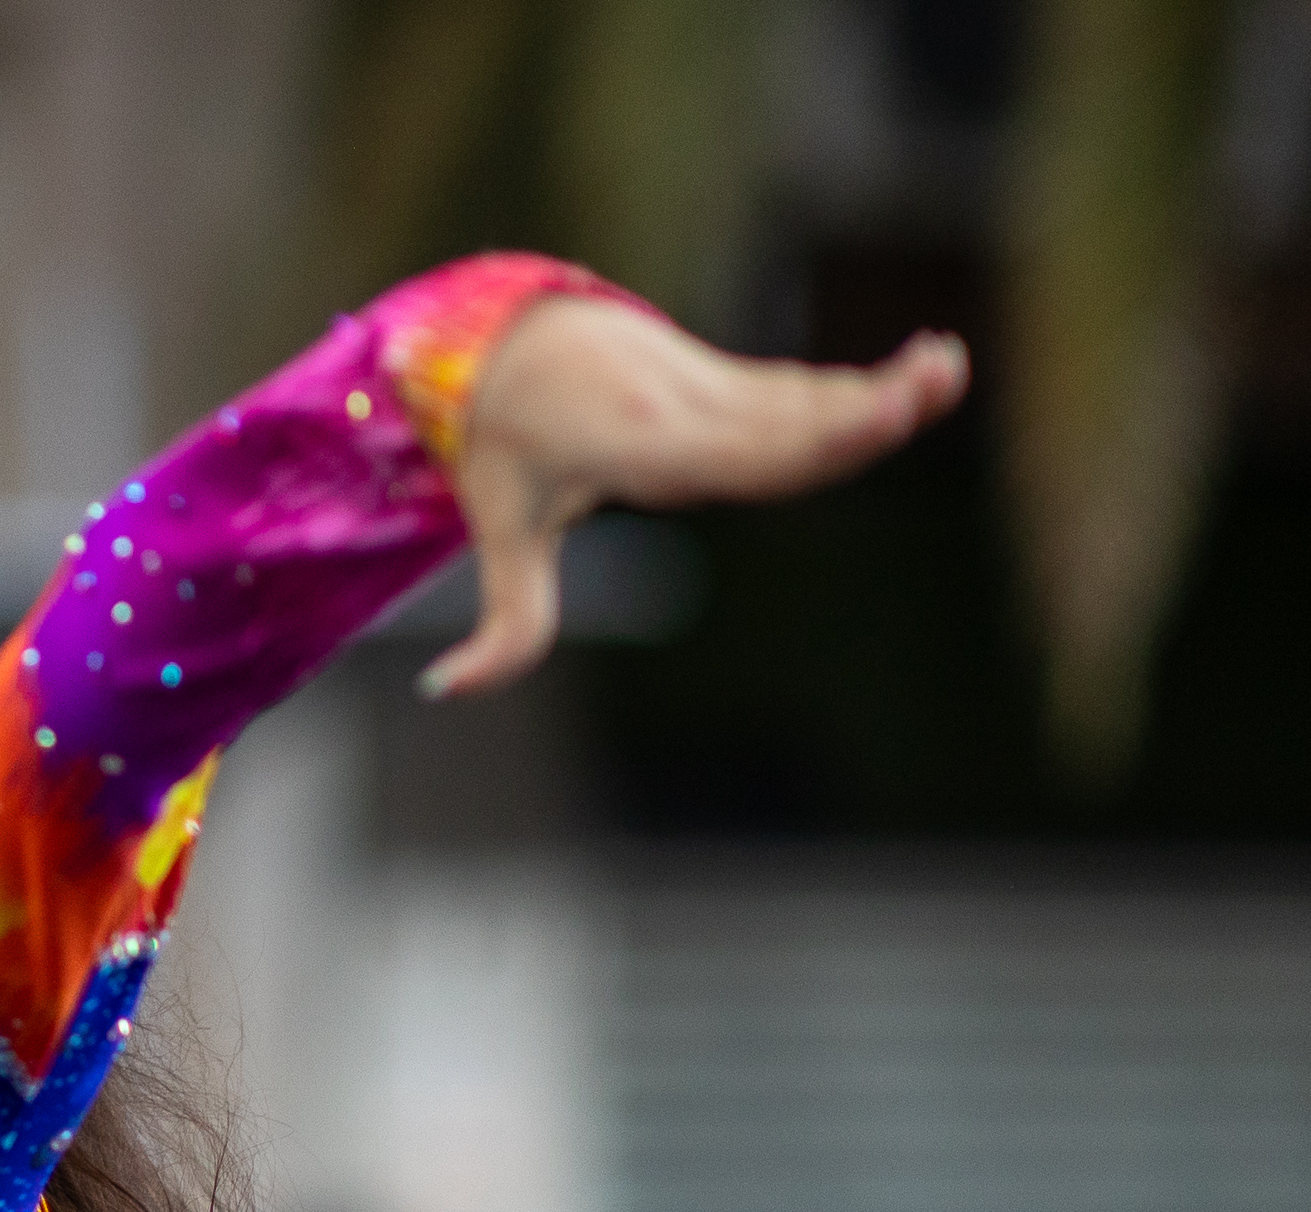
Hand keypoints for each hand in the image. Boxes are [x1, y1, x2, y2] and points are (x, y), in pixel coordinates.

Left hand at [426, 296, 968, 697]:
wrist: (501, 342)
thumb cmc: (502, 444)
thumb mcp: (496, 529)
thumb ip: (501, 624)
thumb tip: (444, 689)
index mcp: (639, 445)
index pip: (737, 450)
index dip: (808, 435)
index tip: (870, 412)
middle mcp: (686, 412)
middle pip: (787, 422)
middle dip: (862, 408)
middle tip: (938, 377)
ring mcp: (712, 391)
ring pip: (802, 400)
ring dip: (876, 387)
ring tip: (947, 368)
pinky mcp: (729, 383)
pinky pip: (798, 391)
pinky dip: (853, 388)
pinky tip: (920, 378)